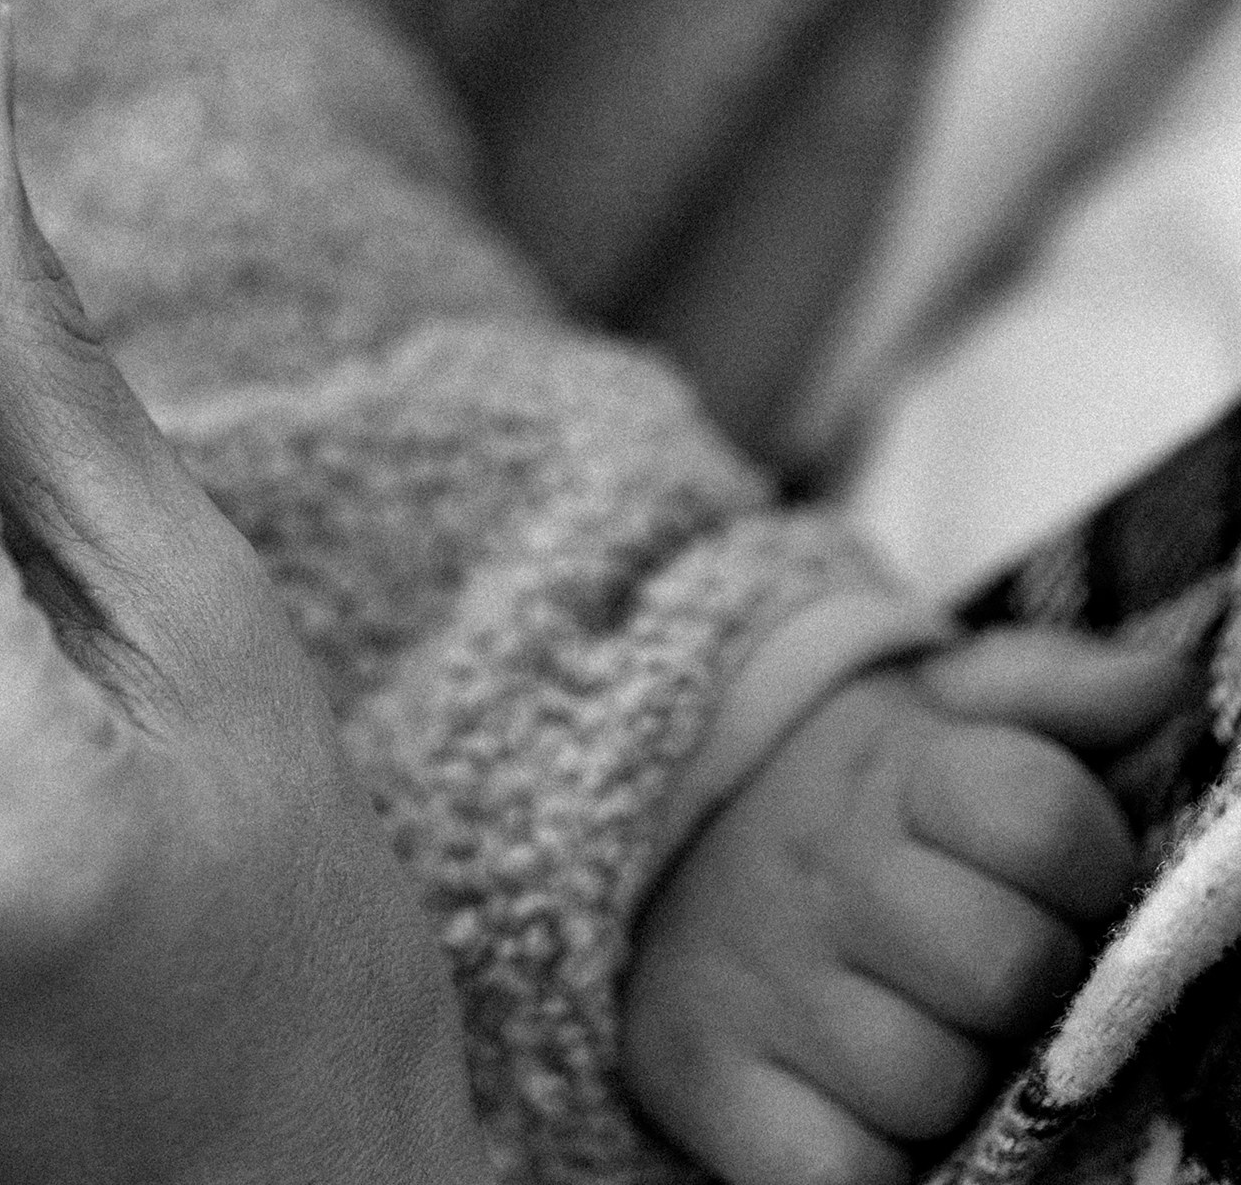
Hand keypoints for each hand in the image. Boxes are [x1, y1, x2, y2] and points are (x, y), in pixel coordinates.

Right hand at [625, 624, 1195, 1184]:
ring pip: (929, 1085)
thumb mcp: (935, 709)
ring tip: (914, 1030)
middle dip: (1022, 982)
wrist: (653, 851)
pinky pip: (834, 1172)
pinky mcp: (705, 1080)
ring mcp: (758, 979)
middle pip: (1004, 967)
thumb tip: (1166, 684)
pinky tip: (858, 1109)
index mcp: (890, 768)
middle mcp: (821, 869)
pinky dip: (865, 1163)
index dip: (1090, 863)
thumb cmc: (846, 799)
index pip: (1046, 820)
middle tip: (986, 971)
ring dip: (944, 1081)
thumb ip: (1053, 689)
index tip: (1066, 878)